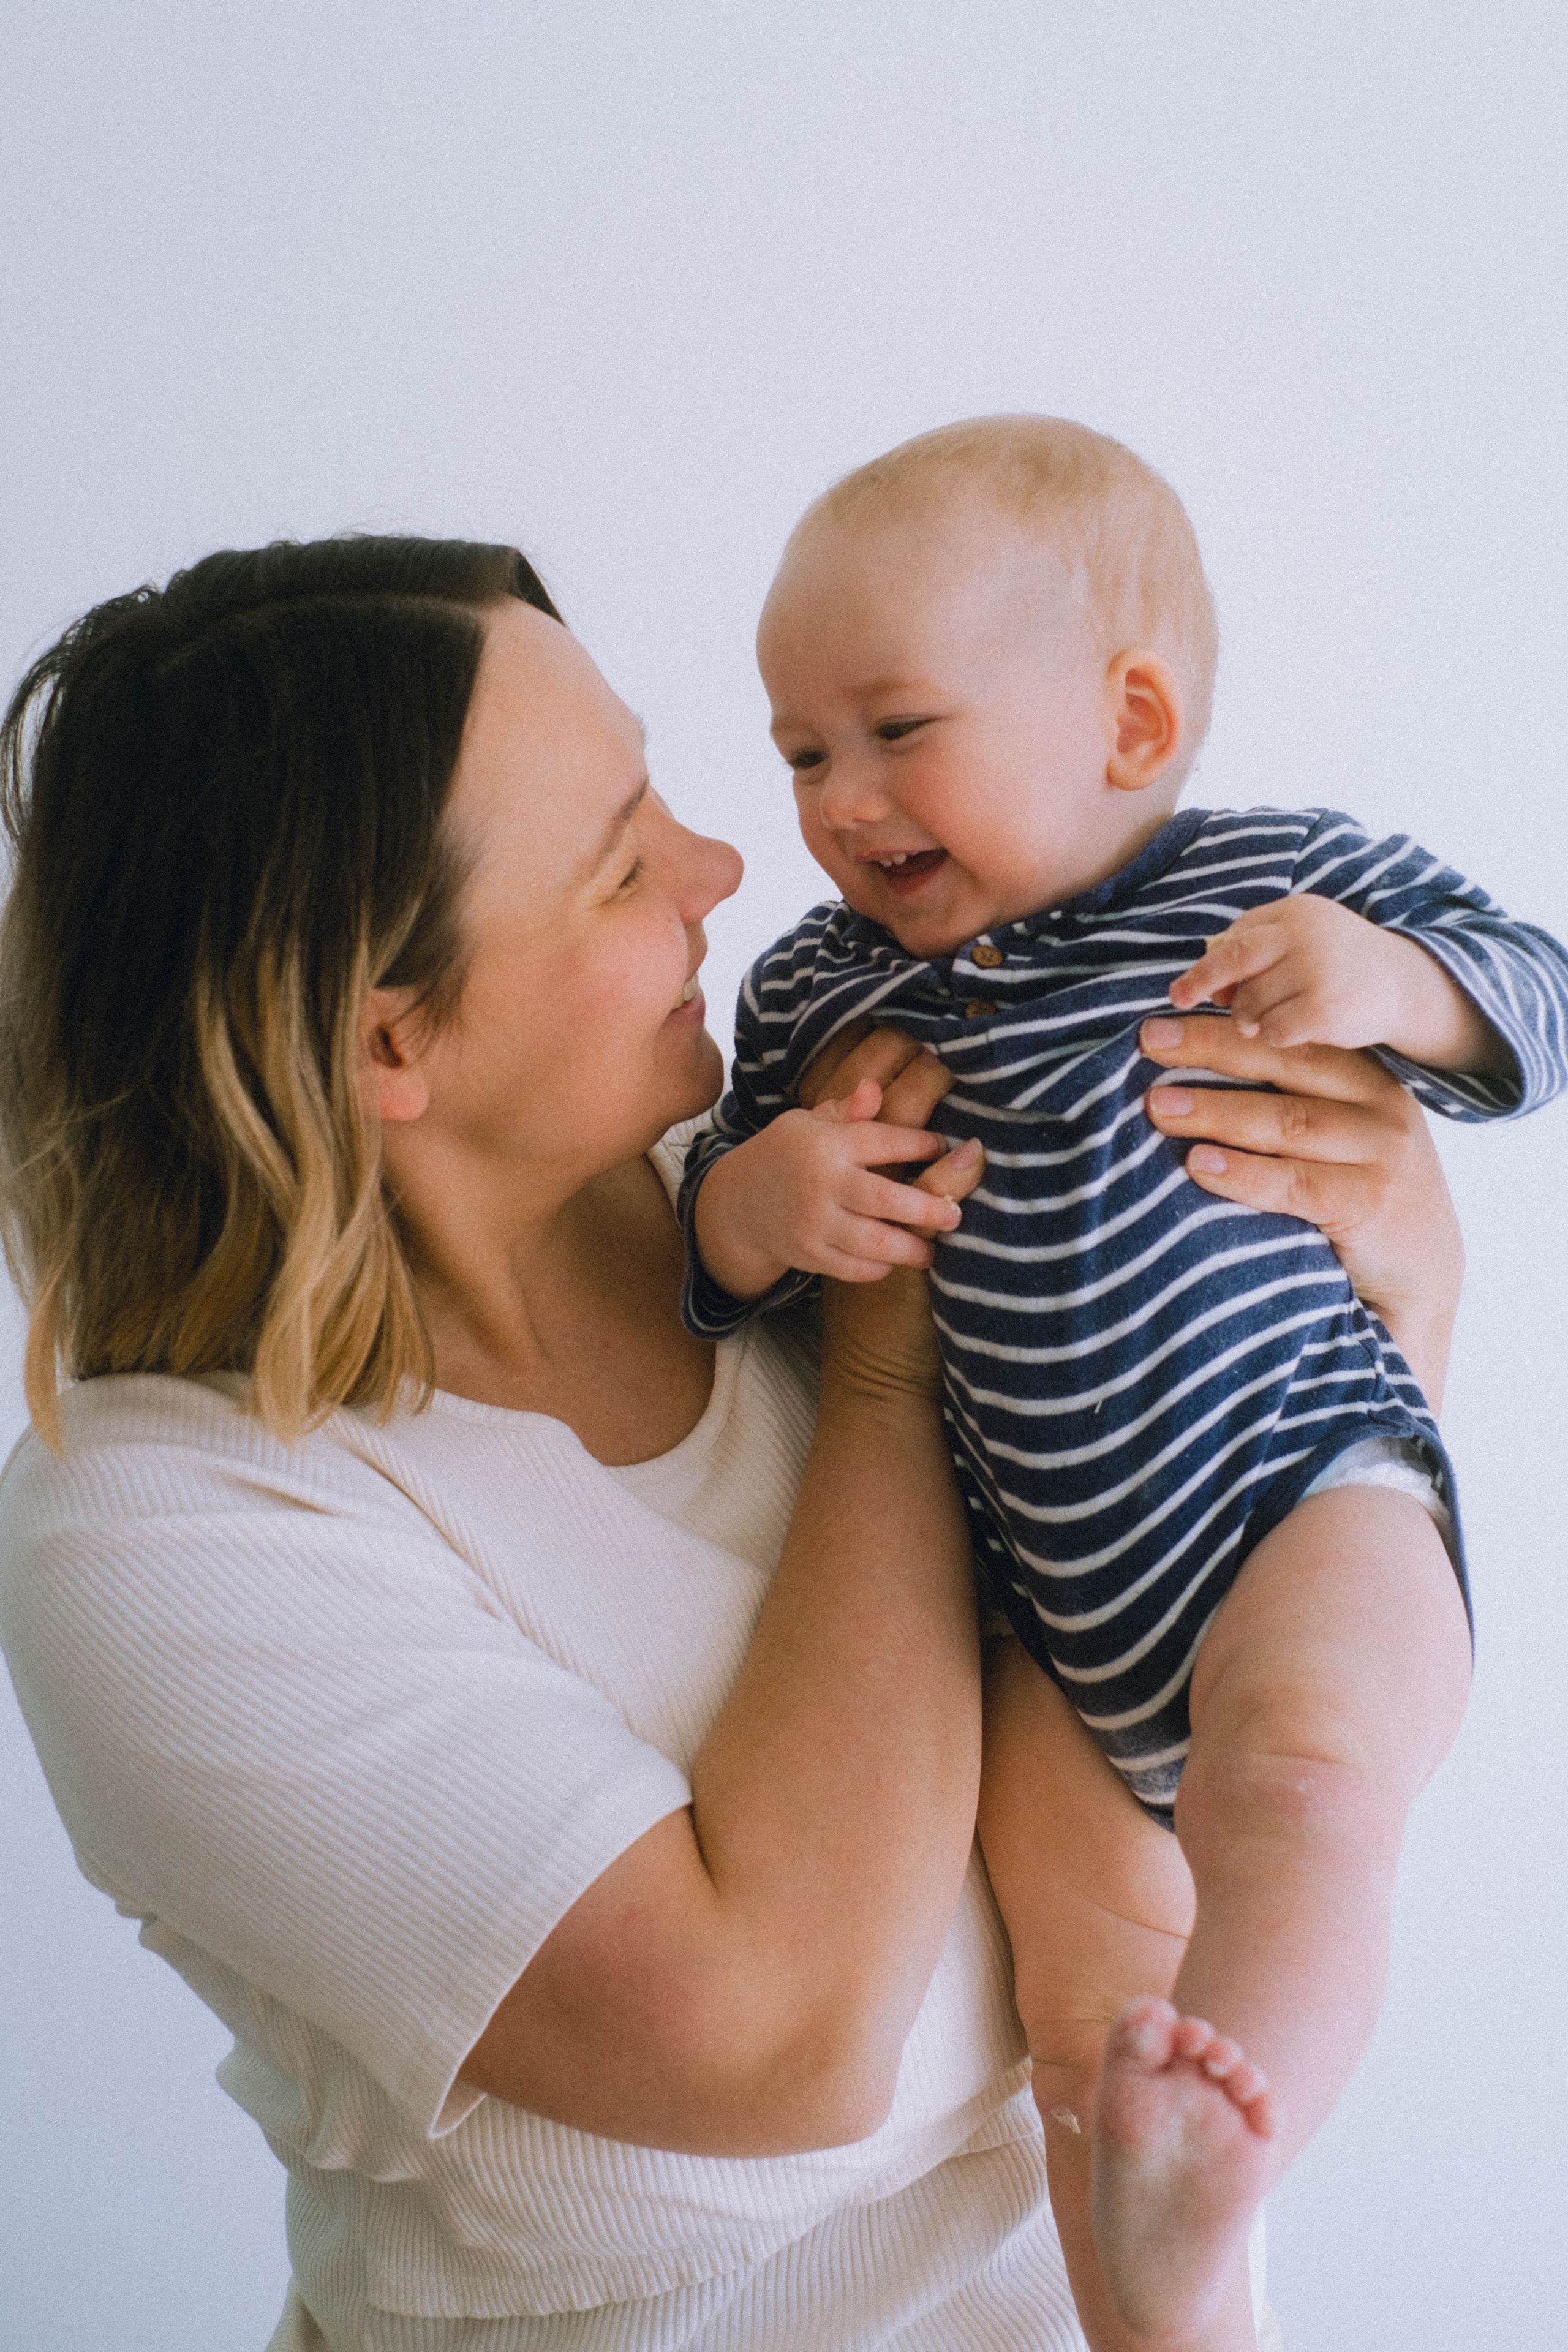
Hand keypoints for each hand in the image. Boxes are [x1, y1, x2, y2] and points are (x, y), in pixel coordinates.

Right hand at [694, 1027, 983, 1296]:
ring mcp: (814, 1223)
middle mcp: (822, 1183)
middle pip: (886, 1199)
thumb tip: (875, 1087)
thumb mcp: (808, 1123)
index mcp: (826, 1144)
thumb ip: (847, 1110)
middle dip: (928, 1209)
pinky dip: (878, 1268)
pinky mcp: (809, 1254)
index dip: (920, 1144)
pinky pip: (853, 1268)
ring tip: (930, 1251)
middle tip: (955, 1215)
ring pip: (873, 1242)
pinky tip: (893, 1260)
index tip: (942, 1147)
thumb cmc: (786, 1155)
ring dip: (910, 1249)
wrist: (737, 1203)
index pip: (884, 1141)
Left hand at [1140, 1013, 1462, 1408]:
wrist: (1420, 1276)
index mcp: (1366, 1079)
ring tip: (1159, 1107)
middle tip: (1148, 1046)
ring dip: (1216, 1111)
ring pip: (1287, 1121)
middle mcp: (1379, 1106)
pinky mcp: (1370, 1203)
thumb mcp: (1339, 1138)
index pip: (1289, 1039)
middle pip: (1285, 1065)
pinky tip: (1199, 1166)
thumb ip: (1291, 1101)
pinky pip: (1295, 1183)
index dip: (1223, 1027)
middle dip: (1211, 1050)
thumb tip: (1192, 1073)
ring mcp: (1380, 1154)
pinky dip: (1243, 1174)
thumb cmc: (1358, 1199)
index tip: (1159, 1024)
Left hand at [1169, 893, 1502, 1071]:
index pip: (1237, 936)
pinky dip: (1275, 1038)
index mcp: (1296, 912)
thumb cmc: (1339, 966)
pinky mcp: (1326, 1008)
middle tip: (1182, 1002)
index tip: (1181, 992)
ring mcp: (1317, 969)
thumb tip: (1205, 985)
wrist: (1404, 986)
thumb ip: (1256, 954)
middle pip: (1236, 960)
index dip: (1208, 966)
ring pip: (1251, 1002)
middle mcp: (1306, 934)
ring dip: (1251, 1019)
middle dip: (1203, 982)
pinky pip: (1275, 1032)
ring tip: (1272, 1020)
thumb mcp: (1300, 944)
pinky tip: (1293, 1034)